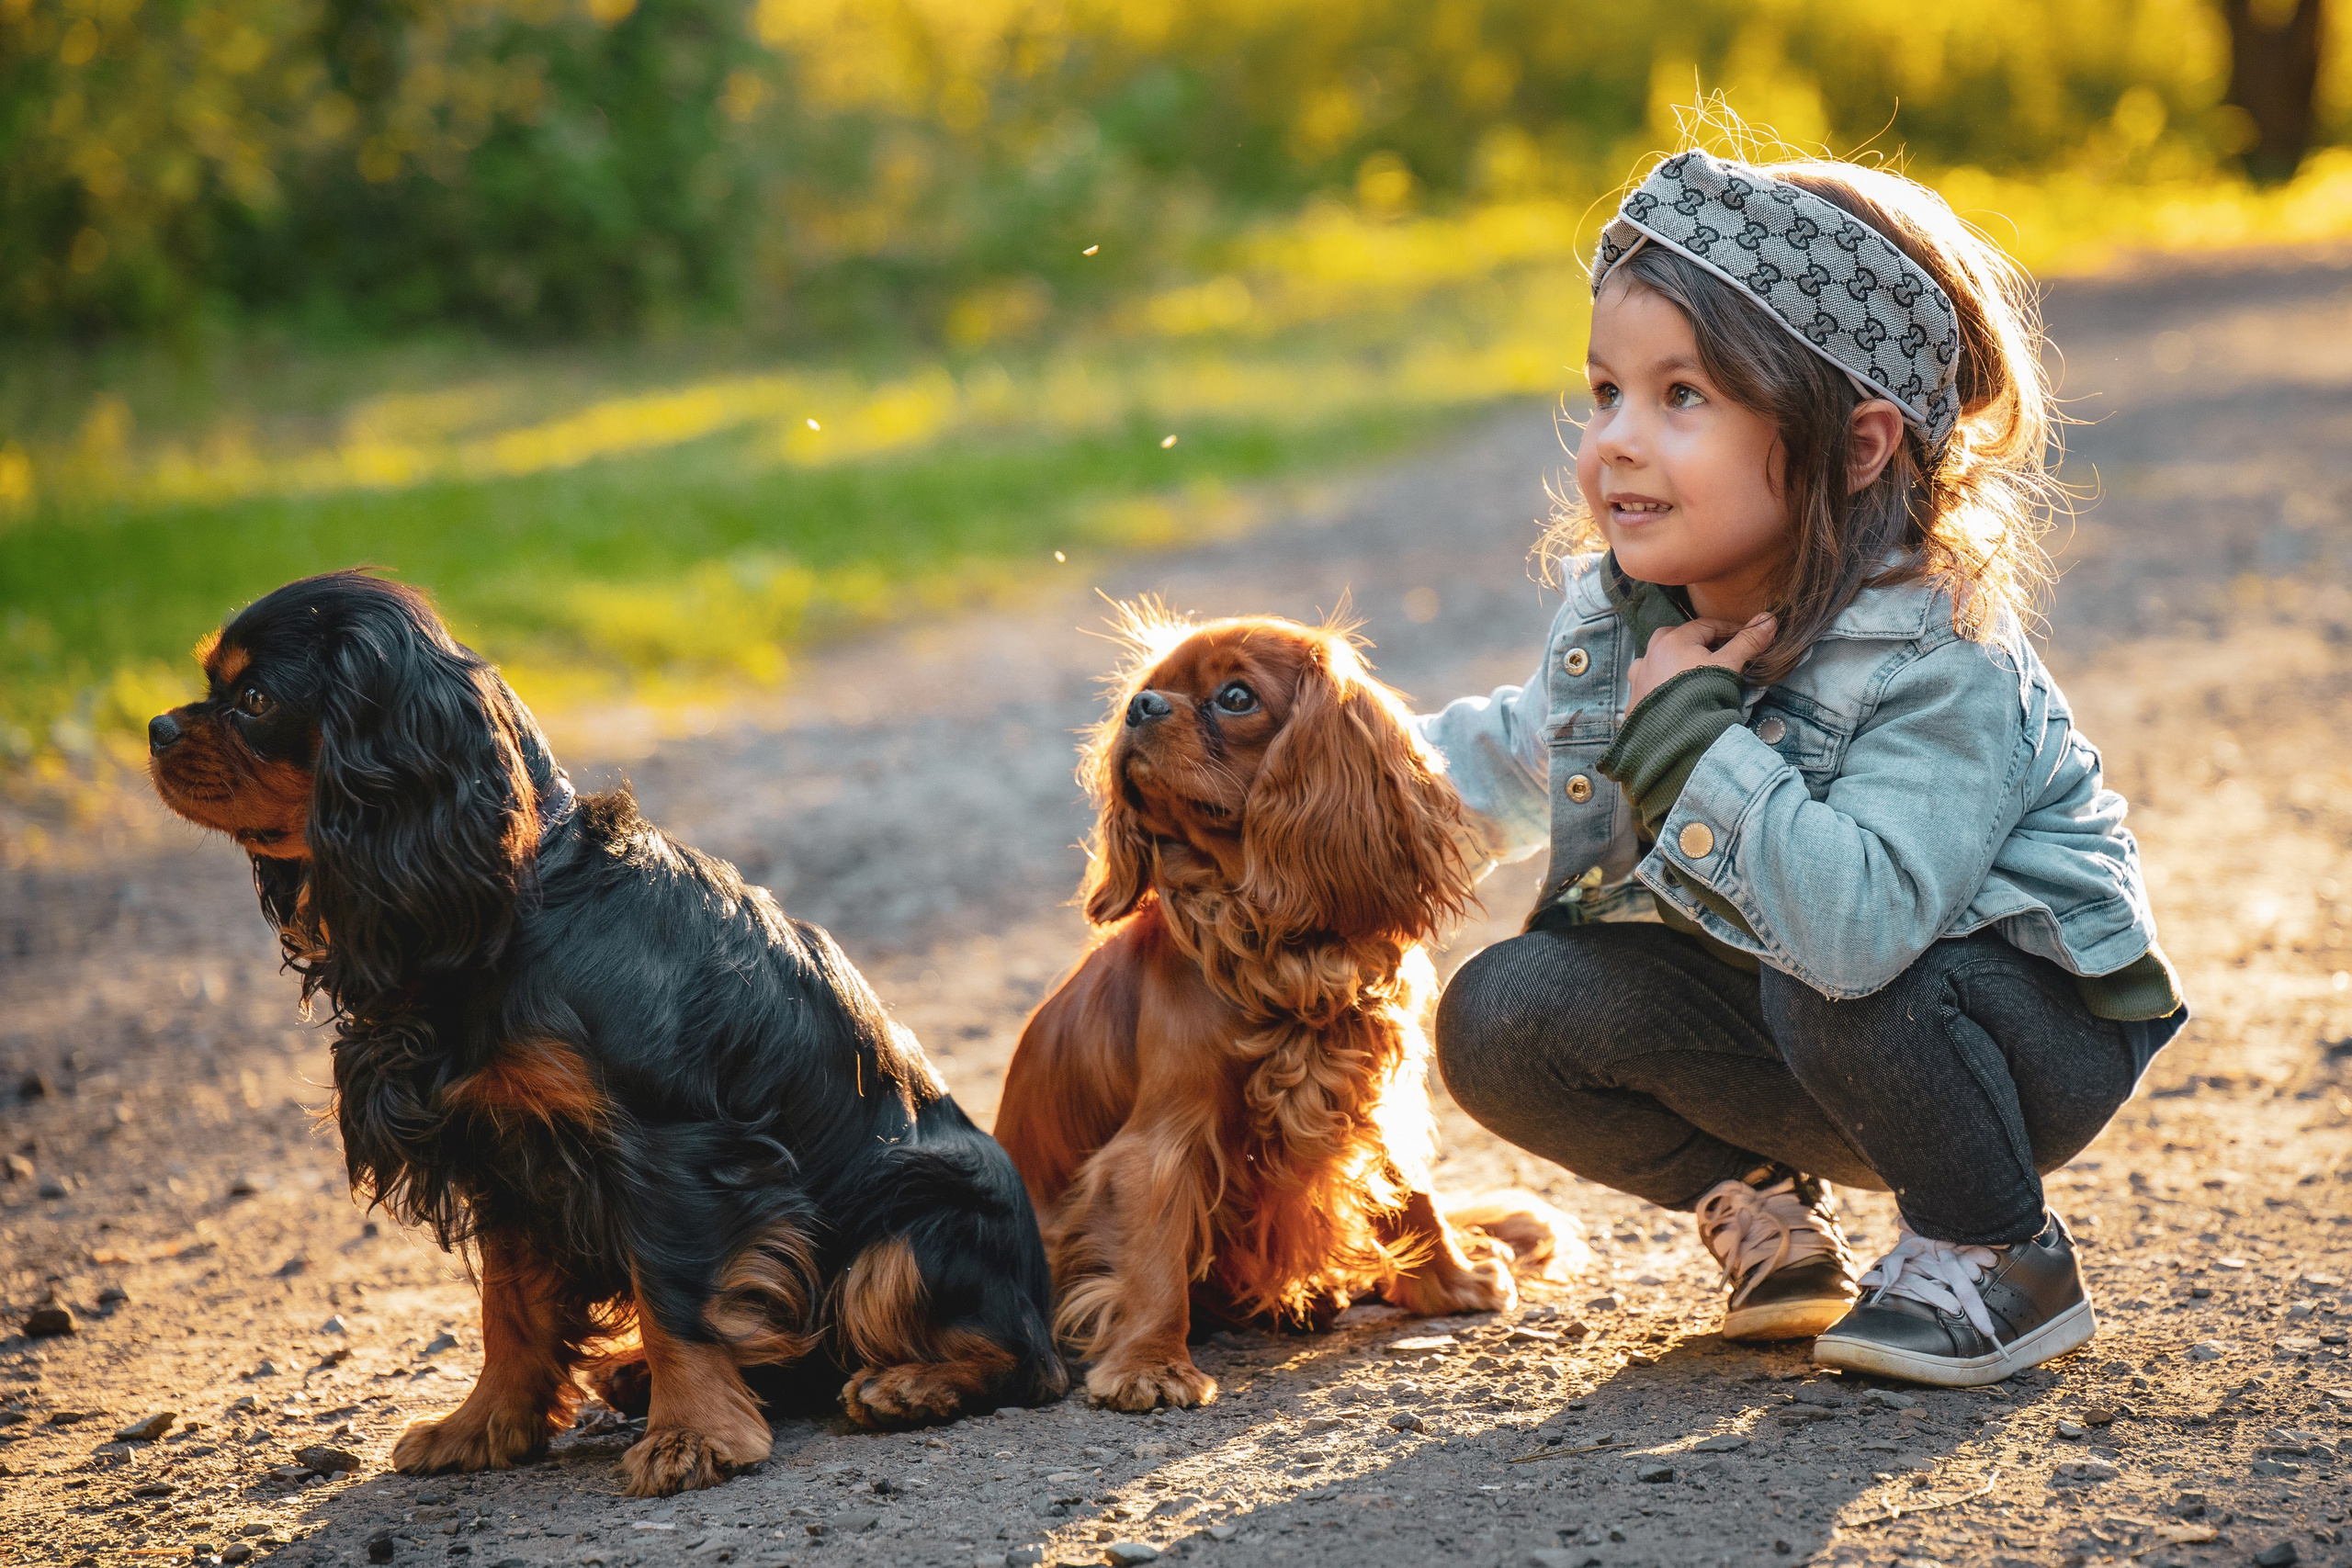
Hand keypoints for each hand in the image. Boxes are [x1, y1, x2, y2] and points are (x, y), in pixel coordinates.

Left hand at [1626, 614, 1776, 709]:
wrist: (1676, 738)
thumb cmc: (1703, 696)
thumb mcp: (1729, 666)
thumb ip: (1748, 642)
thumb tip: (1769, 620)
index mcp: (1673, 640)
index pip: (1706, 625)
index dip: (1729, 629)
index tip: (1745, 636)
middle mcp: (1650, 654)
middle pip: (1677, 638)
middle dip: (1698, 642)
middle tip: (1718, 652)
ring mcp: (1639, 677)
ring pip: (1658, 659)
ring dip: (1674, 661)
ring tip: (1692, 672)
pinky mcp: (1634, 699)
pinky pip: (1648, 683)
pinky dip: (1660, 683)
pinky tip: (1670, 692)